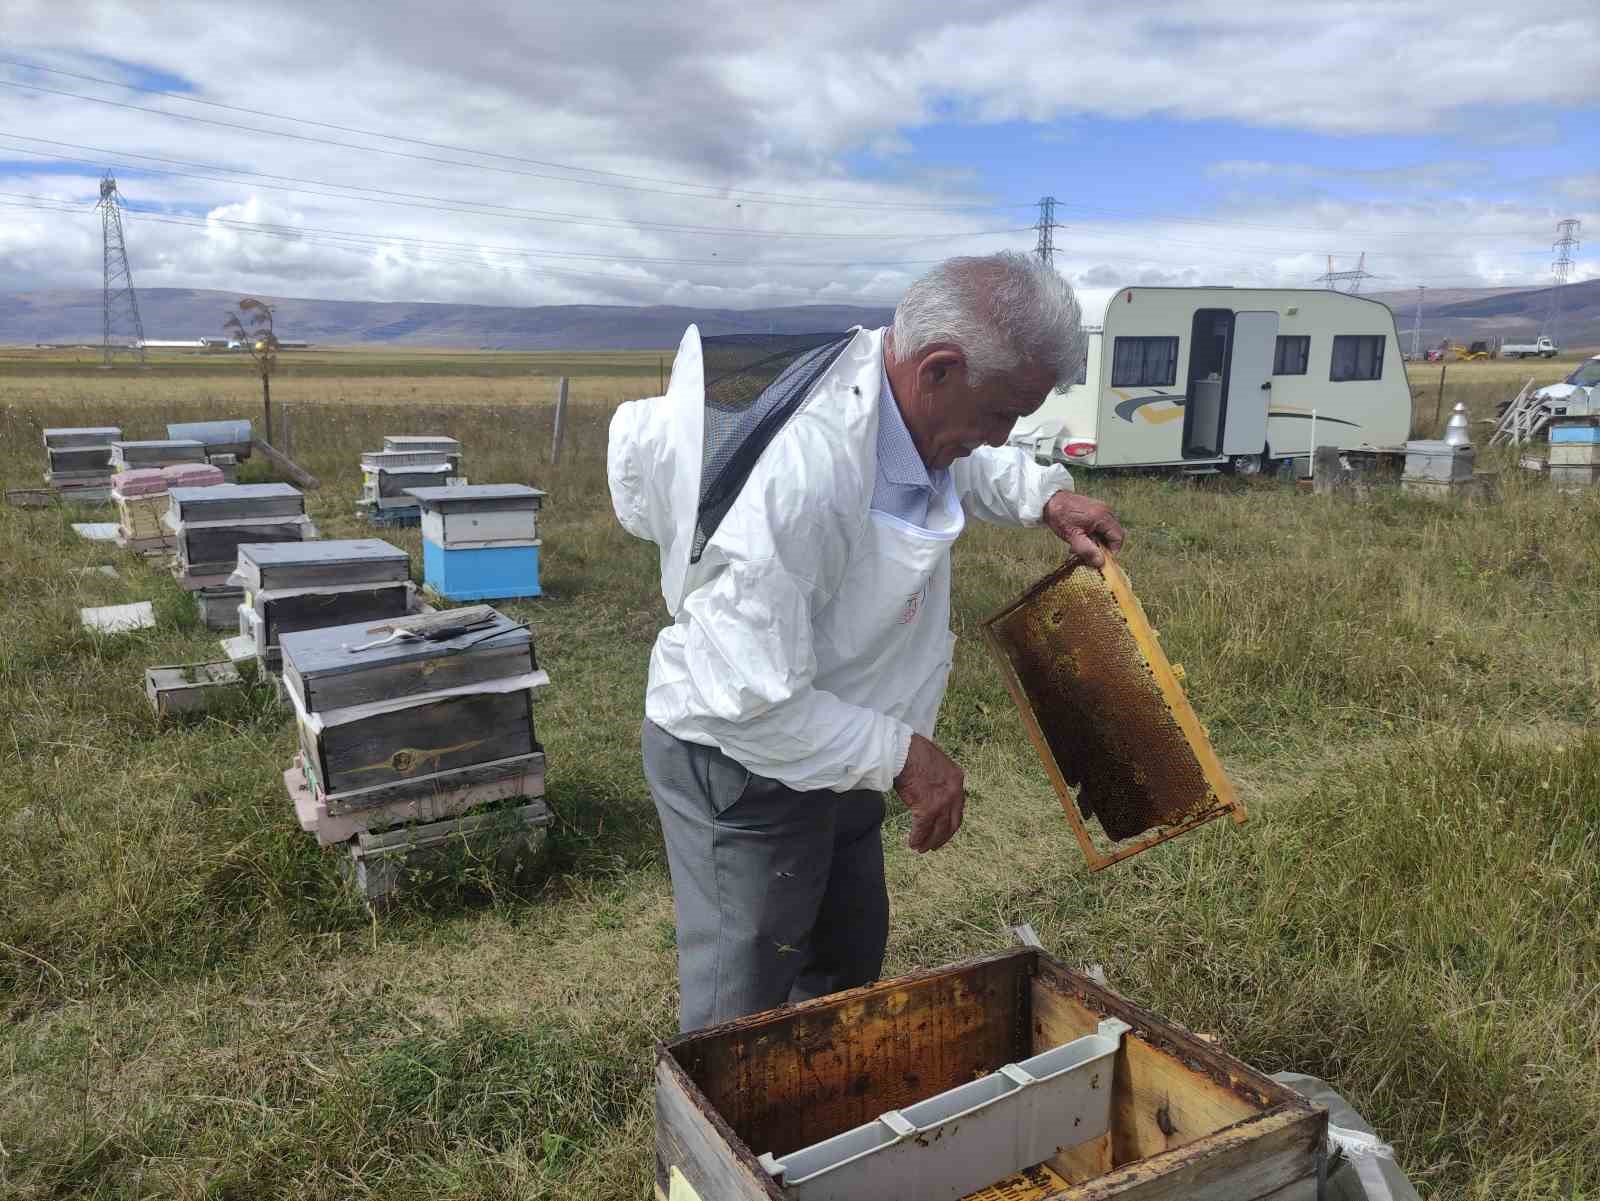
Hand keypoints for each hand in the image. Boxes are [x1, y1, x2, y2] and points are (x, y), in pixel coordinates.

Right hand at [893, 734, 964, 852]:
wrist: (902, 751)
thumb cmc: (912, 751)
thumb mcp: (934, 762)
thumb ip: (938, 777)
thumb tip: (931, 788)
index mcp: (957, 779)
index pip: (957, 807)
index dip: (949, 822)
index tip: (943, 829)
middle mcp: (955, 793)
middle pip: (952, 823)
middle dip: (942, 837)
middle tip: (933, 845)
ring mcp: (942, 802)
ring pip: (939, 830)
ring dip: (930, 841)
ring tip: (920, 848)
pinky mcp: (928, 809)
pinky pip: (922, 830)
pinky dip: (917, 838)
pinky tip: (912, 843)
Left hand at [1043, 491, 1124, 567]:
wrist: (1050, 500)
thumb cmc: (1060, 517)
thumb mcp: (1072, 537)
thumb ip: (1087, 550)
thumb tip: (1100, 563)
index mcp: (1102, 516)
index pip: (1118, 537)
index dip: (1111, 551)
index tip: (1099, 558)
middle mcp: (1106, 511)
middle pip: (1115, 534)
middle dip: (1103, 547)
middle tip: (1088, 553)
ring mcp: (1102, 509)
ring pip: (1108, 531)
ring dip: (1098, 541)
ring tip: (1081, 545)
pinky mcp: (1097, 509)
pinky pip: (1102, 525)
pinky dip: (1095, 534)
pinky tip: (1082, 537)